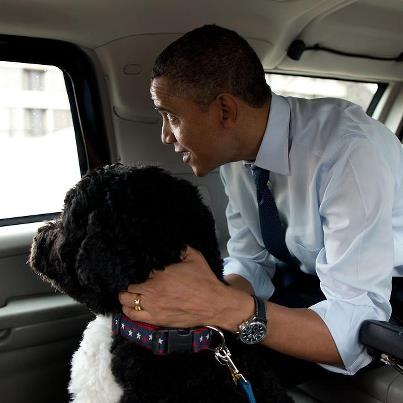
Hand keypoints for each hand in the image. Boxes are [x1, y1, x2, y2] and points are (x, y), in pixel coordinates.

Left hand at [118, 246, 253, 329]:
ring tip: (131, 297)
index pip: (138, 275)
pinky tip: (133, 309)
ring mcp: (153, 309)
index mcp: (158, 277)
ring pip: (127, 306)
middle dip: (129, 287)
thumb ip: (181, 249)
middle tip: (133, 285)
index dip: (140, 274)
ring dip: (127, 301)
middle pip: (127, 292)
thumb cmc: (203, 280)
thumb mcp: (194, 257)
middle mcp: (151, 294)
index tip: (143, 273)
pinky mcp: (157, 321)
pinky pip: (135, 318)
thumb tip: (175, 244)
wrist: (213, 303)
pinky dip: (130, 312)